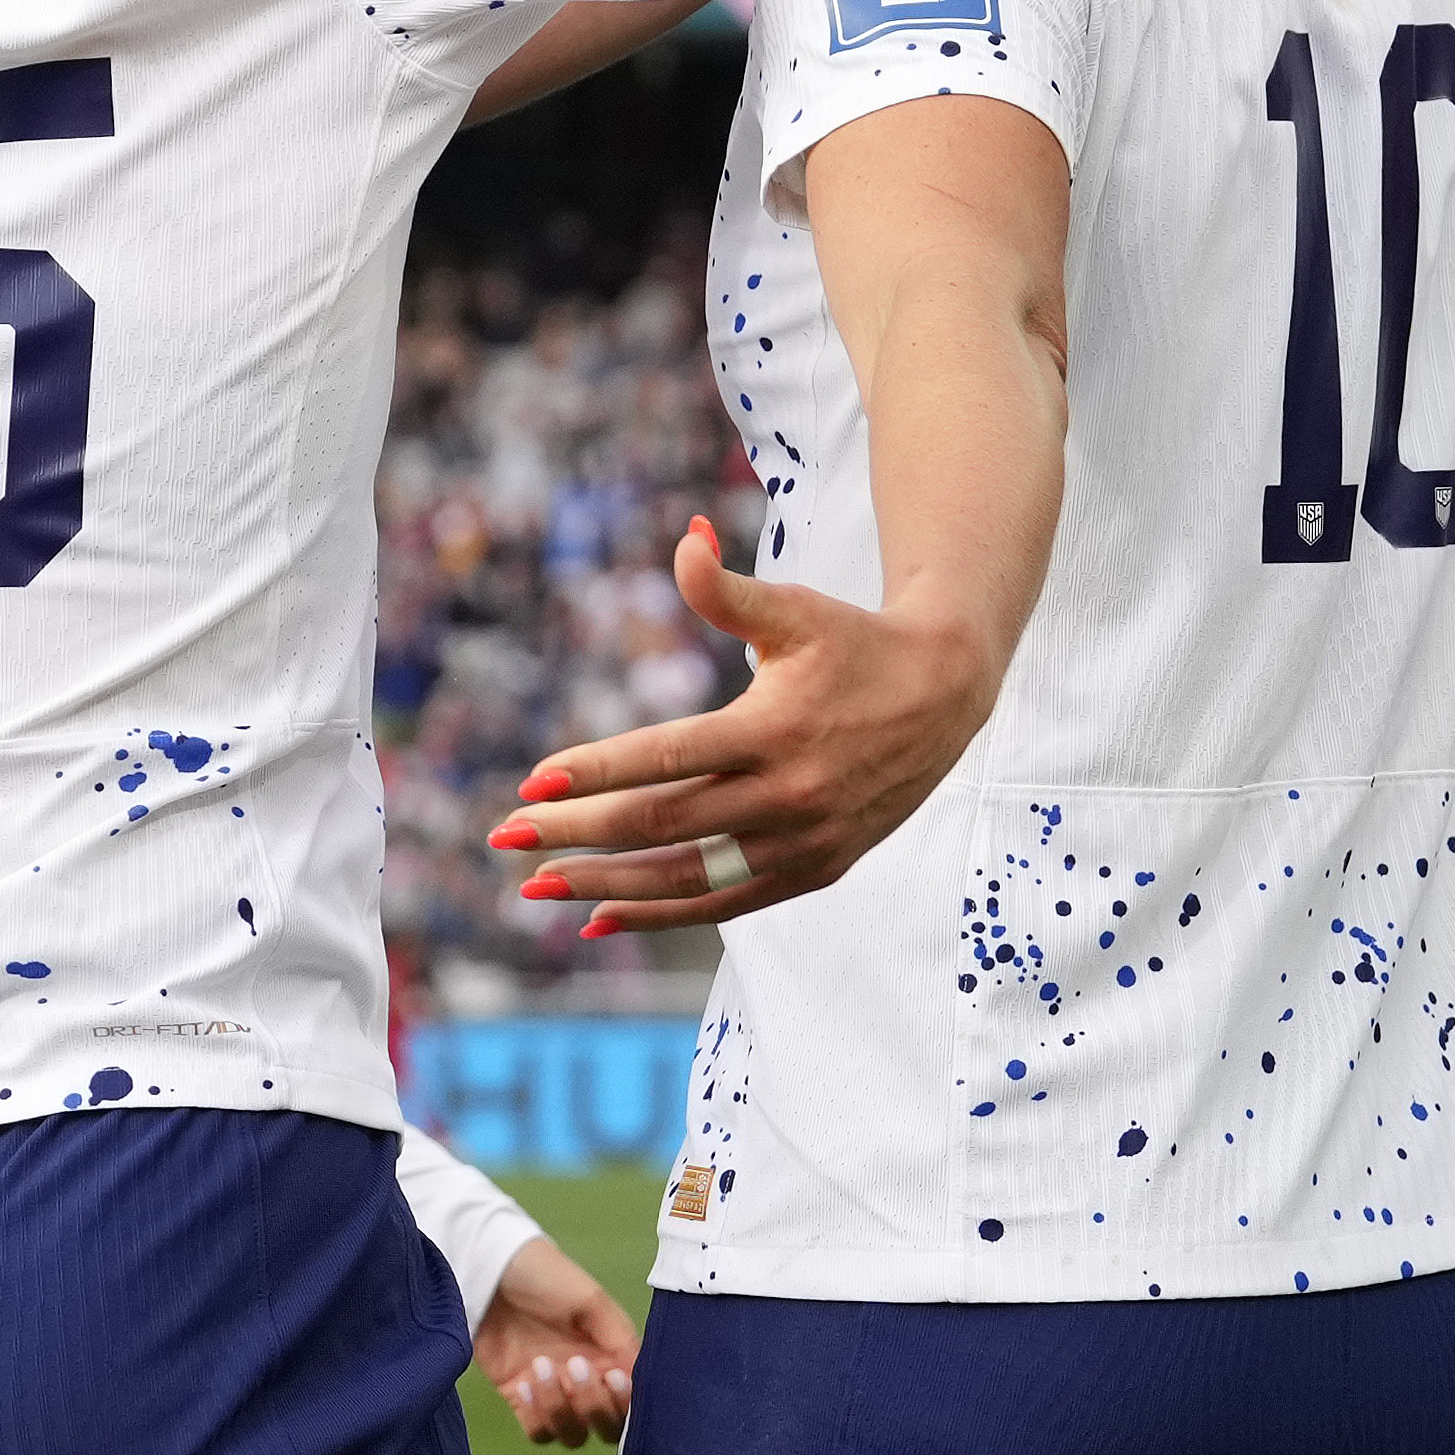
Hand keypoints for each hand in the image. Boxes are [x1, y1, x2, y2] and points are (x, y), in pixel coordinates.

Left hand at [473, 1234, 638, 1449]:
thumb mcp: (591, 1299)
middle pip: (608, 1427)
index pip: (633, 1399)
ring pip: (574, 1434)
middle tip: (574, 1366)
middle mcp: (587, 1380)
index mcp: (610, 1356)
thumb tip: (639, 1381)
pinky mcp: (520, 1398)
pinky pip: (538, 1431)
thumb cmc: (544, 1277)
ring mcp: (554, 1393)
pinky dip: (537, 1417)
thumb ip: (621, 1341)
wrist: (488, 1271)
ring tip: (540, 1367)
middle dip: (595, 1407)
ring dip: (561, 1410)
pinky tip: (523, 1384)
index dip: (626, 1401)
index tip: (612, 1376)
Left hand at [489, 517, 998, 934]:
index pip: (665, 760)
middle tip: (508, 836)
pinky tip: (601, 919)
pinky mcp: (816, 870)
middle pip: (664, 826)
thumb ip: (727, 590)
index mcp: (775, 730)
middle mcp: (788, 796)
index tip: (531, 783)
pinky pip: (726, 905)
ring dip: (608, 887)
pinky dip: (662, 914)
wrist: (946, 694)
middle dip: (578, 834)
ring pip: (689, 880)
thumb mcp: (793, 609)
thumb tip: (685, 536)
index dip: (594, 774)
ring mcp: (803, 843)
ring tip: (539, 888)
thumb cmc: (854, 642)